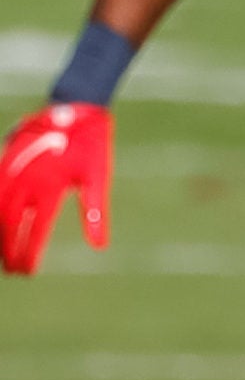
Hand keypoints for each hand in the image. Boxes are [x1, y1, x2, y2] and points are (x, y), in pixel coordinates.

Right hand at [0, 102, 113, 275]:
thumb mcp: (98, 178)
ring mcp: (13, 166)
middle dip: (9, 248)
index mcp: (50, 186)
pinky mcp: (7, 156)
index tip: (27, 271)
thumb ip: (94, 212)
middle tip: (13, 271)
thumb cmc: (91, 145)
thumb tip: (99, 247)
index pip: (35, 228)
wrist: (74, 107)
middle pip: (10, 221)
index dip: (29, 252)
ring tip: (0, 254)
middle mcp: (26, 177)